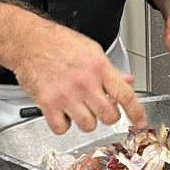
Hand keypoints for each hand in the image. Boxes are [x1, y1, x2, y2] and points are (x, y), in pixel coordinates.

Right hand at [12, 14, 145, 134]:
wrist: (28, 41)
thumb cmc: (58, 42)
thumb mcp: (91, 50)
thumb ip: (109, 70)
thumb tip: (127, 81)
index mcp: (99, 68)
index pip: (126, 95)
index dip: (136, 112)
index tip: (140, 121)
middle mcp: (85, 83)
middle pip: (109, 116)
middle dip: (107, 114)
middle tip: (99, 106)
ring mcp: (67, 95)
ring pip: (88, 126)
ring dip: (85, 120)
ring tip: (77, 106)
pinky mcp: (48, 104)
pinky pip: (62, 129)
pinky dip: (63, 124)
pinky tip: (62, 111)